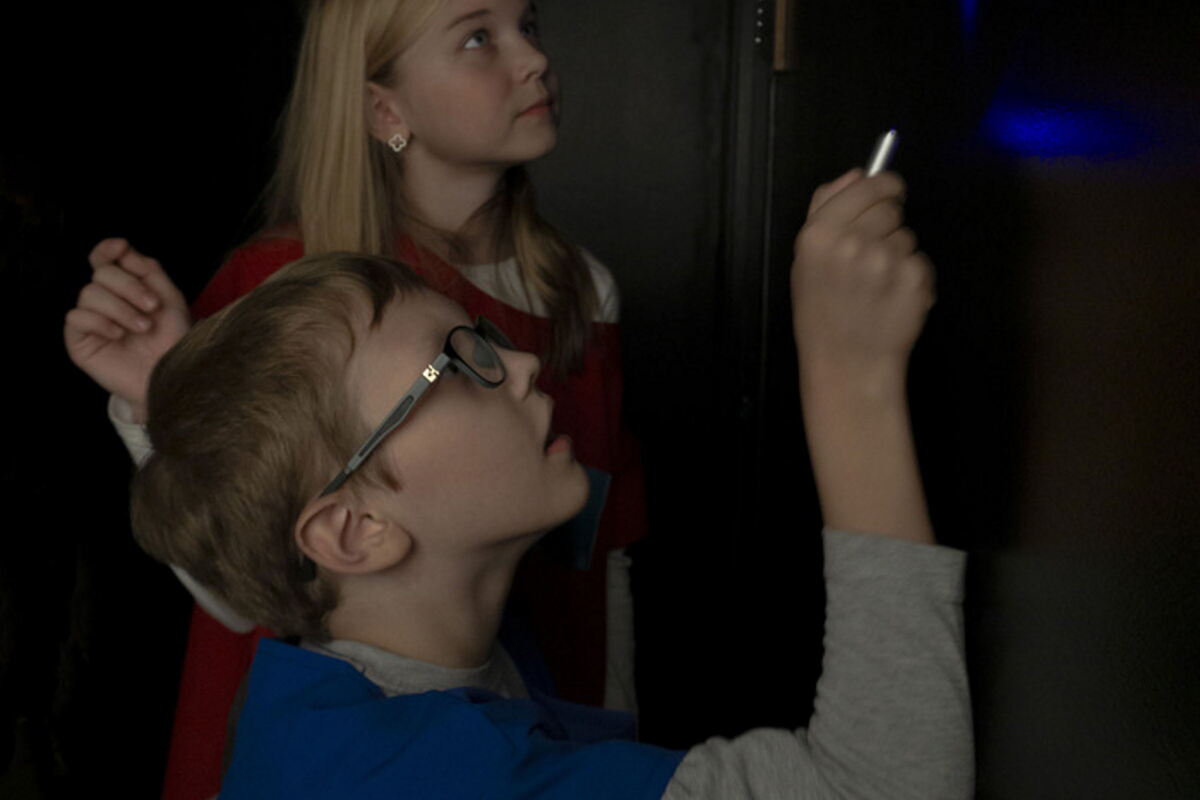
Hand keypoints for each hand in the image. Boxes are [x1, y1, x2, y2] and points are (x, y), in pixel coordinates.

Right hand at [64, 238, 191, 421]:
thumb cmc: (172, 341)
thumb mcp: (170, 299)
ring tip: (142, 327)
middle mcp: (105, 301)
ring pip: (89, 293)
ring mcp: (90, 320)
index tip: (121, 247)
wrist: (170, 375)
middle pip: (101, 273)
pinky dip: (100, 322)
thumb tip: (123, 248)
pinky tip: (118, 335)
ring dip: (121, 308)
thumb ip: (149, 270)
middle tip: (152, 307)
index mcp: (125, 288)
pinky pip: (76, 317)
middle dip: (130, 286)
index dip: (107, 249)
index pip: (105, 259)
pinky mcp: (79, 341)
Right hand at [791, 170, 935, 543]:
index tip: (886, 197)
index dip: (881, 189)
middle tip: (871, 255)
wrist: (847, 365)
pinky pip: (920, 262)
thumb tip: (856, 174)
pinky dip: (911, 279)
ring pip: (907, 235)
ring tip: (876, 286)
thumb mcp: (806, 260)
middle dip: (886, 222)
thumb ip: (826, 209)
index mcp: (819, 233)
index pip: (867, 184)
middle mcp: (852, 240)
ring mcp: (886, 260)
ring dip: (897, 254)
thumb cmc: (822, 312)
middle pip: (891, 205)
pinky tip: (891, 300)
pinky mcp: (914, 278)